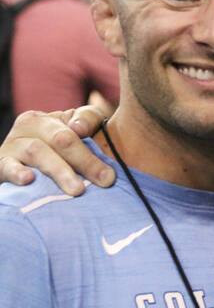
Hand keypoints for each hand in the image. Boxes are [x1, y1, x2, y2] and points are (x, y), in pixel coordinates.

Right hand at [0, 106, 114, 195]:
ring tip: (77, 189)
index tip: (110, 165)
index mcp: (50, 118)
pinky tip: (28, 180)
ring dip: (60, 170)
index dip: (94, 136)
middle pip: (62, 139)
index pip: (76, 122)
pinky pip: (7, 166)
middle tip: (105, 180)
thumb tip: (80, 129)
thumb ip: (87, 122)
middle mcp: (29, 125)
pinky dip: (17, 172)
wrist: (12, 168)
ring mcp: (13, 144)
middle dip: (86, 160)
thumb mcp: (71, 133)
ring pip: (38, 151)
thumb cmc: (52, 152)